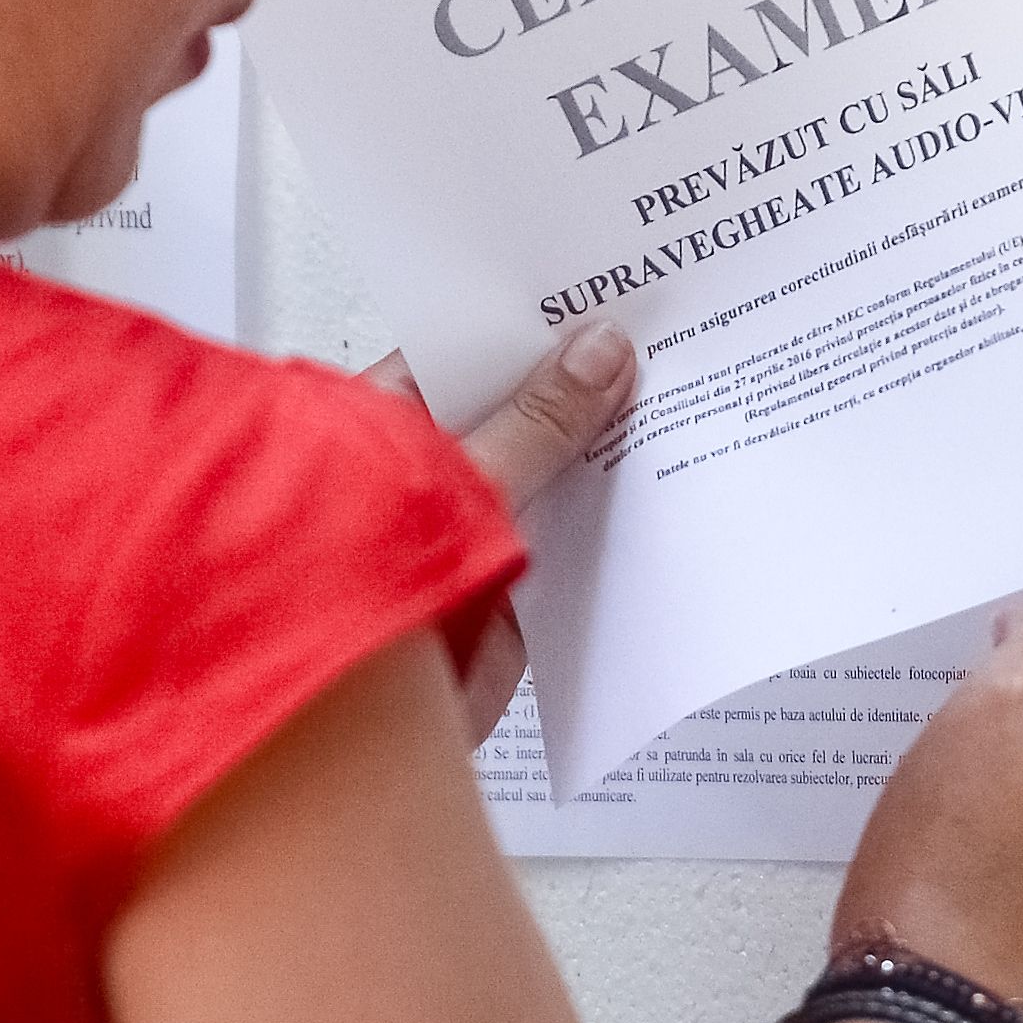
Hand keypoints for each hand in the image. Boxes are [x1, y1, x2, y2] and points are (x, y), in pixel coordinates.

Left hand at [363, 324, 636, 746]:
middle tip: (657, 336)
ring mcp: (463, 531)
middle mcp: (421, 471)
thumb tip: (598, 352)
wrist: (345, 730)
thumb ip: (538, 422)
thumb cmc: (349, 595)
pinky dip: (605, 521)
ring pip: (544, 476)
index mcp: (380, 421)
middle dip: (577, 388)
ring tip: (677, 396)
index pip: (465, 350)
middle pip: (513, 412)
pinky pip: (564, 539)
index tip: (598, 292)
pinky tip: (660, 487)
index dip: (530, 326)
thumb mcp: (465, 482)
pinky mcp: (503, 592)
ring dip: (597, 454)